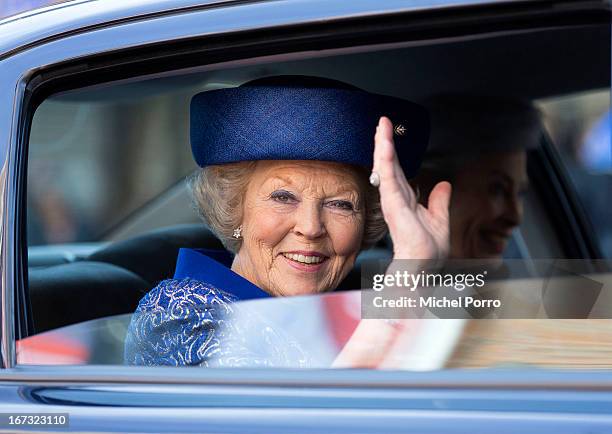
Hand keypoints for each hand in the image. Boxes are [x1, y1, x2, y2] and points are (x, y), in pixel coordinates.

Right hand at [373, 116, 450, 260]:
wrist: (422, 267)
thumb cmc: (427, 252)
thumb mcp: (439, 220)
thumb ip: (440, 201)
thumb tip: (444, 185)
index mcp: (405, 201)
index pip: (398, 172)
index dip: (394, 154)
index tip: (390, 136)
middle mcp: (396, 198)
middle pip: (389, 164)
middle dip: (385, 143)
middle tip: (382, 122)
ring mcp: (393, 199)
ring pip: (386, 166)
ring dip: (383, 144)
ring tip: (381, 125)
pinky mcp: (393, 202)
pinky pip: (388, 176)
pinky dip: (386, 159)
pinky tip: (385, 144)